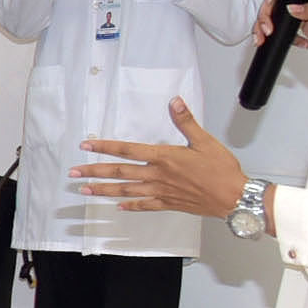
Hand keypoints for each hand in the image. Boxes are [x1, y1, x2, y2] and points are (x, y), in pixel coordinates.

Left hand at [73, 98, 245, 216]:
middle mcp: (157, 176)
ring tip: (85, 190)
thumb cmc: (222, 169)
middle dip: (94, 172)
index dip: (105, 147)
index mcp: (164, 158)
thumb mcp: (204, 141)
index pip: (127, 150)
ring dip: (104, 190)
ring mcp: (161, 192)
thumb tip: (175, 102)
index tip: (86, 146)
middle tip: (73, 174)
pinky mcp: (169, 204)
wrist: (235, 197)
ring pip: (126, 190)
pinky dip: (130, 205)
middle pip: (119, 172)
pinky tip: (118, 205)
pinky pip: (145, 205)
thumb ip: (186, 122)